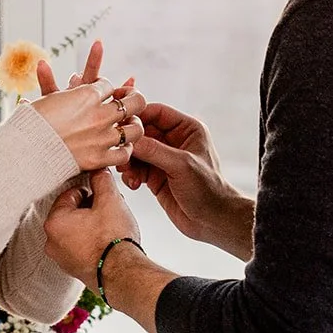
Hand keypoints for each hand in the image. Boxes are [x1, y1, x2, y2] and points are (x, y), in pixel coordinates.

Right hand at [34, 40, 146, 172]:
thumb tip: (42, 65)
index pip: (108, 84)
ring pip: (135, 129)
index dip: (107, 87)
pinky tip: (122, 148)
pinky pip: (124, 154)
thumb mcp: (44, 98)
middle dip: (135, 98)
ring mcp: (102, 137)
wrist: (25, 151)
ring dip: (135, 125)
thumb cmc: (29, 123)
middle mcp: (99, 114)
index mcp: (86, 94)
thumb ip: (51, 83)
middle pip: (134, 101)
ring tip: (132, 125)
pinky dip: (125, 151)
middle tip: (132, 100)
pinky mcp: (100, 158)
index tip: (105, 91)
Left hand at [44, 169, 140, 288]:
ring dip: (91, 224)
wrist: (123, 275)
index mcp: (54, 221)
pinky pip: (79, 246)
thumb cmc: (113, 240)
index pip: (71, 194)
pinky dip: (90, 241)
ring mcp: (60, 257)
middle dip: (90, 208)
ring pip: (76, 229)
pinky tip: (106, 242)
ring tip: (110, 227)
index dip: (91, 192)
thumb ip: (101, 180)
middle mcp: (51, 241)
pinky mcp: (71, 268)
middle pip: (72, 212)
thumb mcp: (110, 200)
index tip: (104, 197)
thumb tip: (98, 172)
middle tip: (109, 211)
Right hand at [123, 102, 252, 258]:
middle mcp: (174, 141)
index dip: (138, 116)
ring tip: (127, 173)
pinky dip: (131, 175)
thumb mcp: (181, 165)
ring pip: (136, 151)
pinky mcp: (156, 176)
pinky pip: (135, 168)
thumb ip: (154, 150)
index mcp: (187, 129)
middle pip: (143, 132)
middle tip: (120, 154)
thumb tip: (129, 138)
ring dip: (128, 161)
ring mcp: (164, 159)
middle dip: (130, 143)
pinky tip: (134, 185)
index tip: (119, 125)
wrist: (212, 221)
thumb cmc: (207, 189)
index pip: (157, 112)